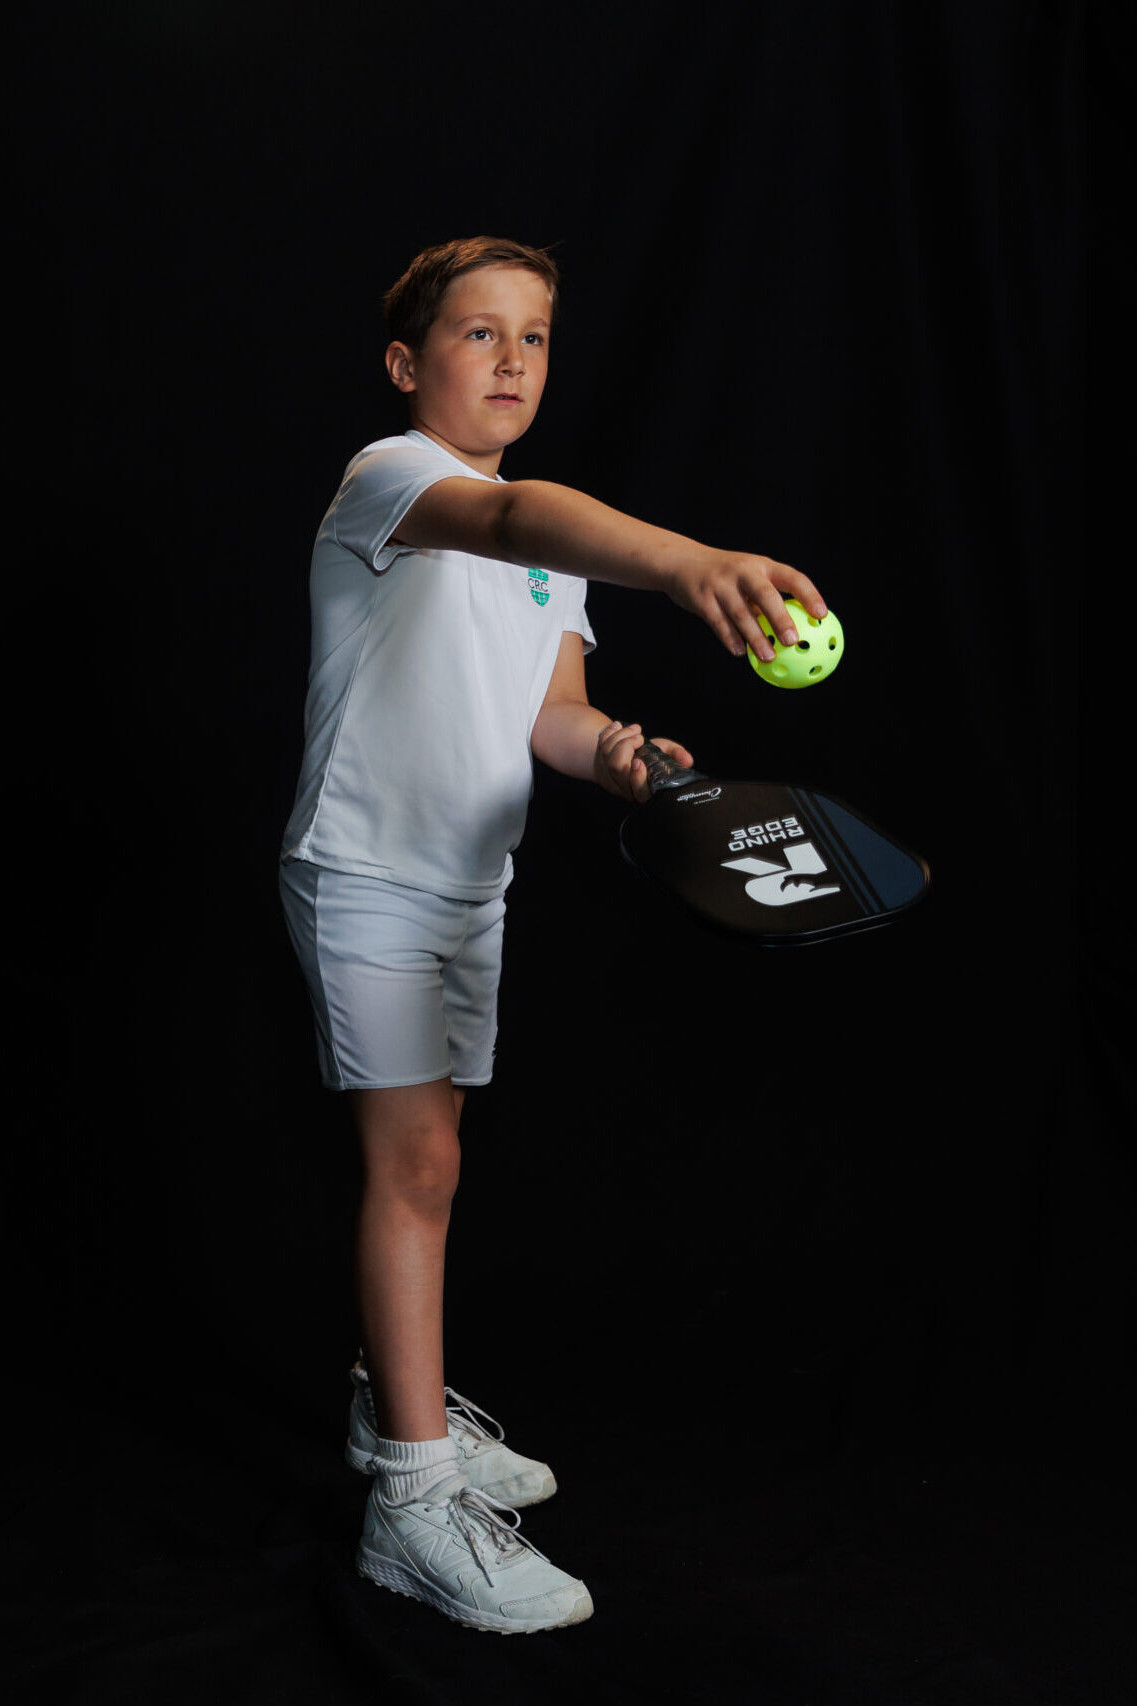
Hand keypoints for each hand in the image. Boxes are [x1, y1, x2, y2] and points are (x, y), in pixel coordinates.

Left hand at [593, 722, 694, 803]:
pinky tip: (619, 726)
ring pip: (608, 756)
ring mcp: (610, 777)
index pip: (639, 792)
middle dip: (626, 747)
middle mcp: (625, 787)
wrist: (629, 752)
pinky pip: (600, 746)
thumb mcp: (666, 753)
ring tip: (635, 729)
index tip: (638, 761)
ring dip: (621, 736)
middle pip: (618, 769)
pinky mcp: (599, 766)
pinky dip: (610, 732)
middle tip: (639, 737)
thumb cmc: (651, 755)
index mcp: (645, 789)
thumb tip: (688, 760)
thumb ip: (677, 755)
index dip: (637, 778)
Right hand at [666, 551, 826, 660]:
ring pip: (742, 614)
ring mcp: (721, 585)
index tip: (821, 615)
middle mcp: (743, 572)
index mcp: (762, 565)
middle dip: (780, 618)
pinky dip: (731, 639)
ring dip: (756, 638)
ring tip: (769, 657)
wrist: (683, 563)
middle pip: (766, 595)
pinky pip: (719, 623)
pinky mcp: (702, 599)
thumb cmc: (726, 576)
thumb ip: (767, 598)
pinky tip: (741, 652)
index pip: (792, 577)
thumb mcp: (749, 576)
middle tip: (793, 641)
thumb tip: (795, 630)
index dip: (809, 595)